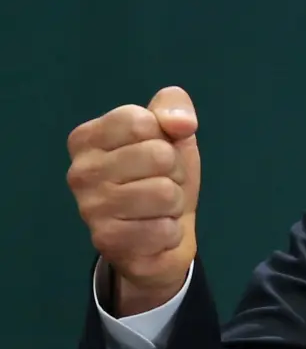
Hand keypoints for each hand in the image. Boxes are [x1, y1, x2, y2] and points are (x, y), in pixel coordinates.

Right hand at [67, 87, 200, 315]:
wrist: (162, 234)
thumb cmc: (162, 174)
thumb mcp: (172, 131)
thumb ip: (174, 107)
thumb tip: (182, 123)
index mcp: (88, 138)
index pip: (140, 120)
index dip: (165, 136)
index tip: (157, 149)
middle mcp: (80, 171)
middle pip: (158, 155)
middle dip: (174, 171)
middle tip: (161, 182)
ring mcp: (90, 208)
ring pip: (164, 192)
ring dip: (174, 202)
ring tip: (158, 207)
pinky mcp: (106, 241)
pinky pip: (163, 228)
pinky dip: (170, 231)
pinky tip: (153, 230)